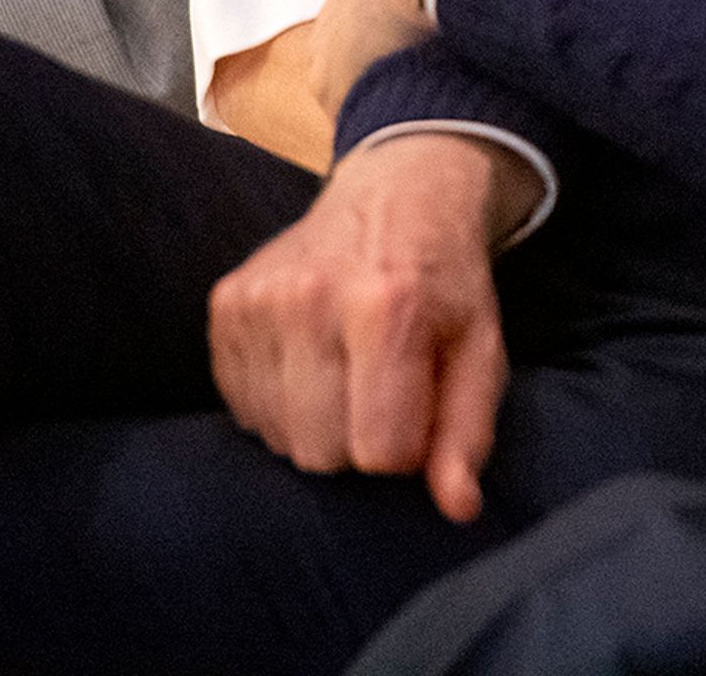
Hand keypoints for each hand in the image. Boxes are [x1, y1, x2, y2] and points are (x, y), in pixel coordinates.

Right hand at [209, 130, 529, 521]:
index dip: (405, 447)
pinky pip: (242, 409)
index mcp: (385, 308)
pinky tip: (309, 361)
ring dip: (314, 424)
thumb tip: (458, 509)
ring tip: (344, 372)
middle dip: (357, 441)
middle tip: (379, 391)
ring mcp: (258, 300)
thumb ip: (467, 433)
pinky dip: (277, 402)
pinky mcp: (226, 304)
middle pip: (320, 453)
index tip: (416, 409)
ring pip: (277, 438)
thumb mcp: (479, 350)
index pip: (379, 451)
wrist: (396, 196)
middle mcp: (310, 299)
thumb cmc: (443, 285)